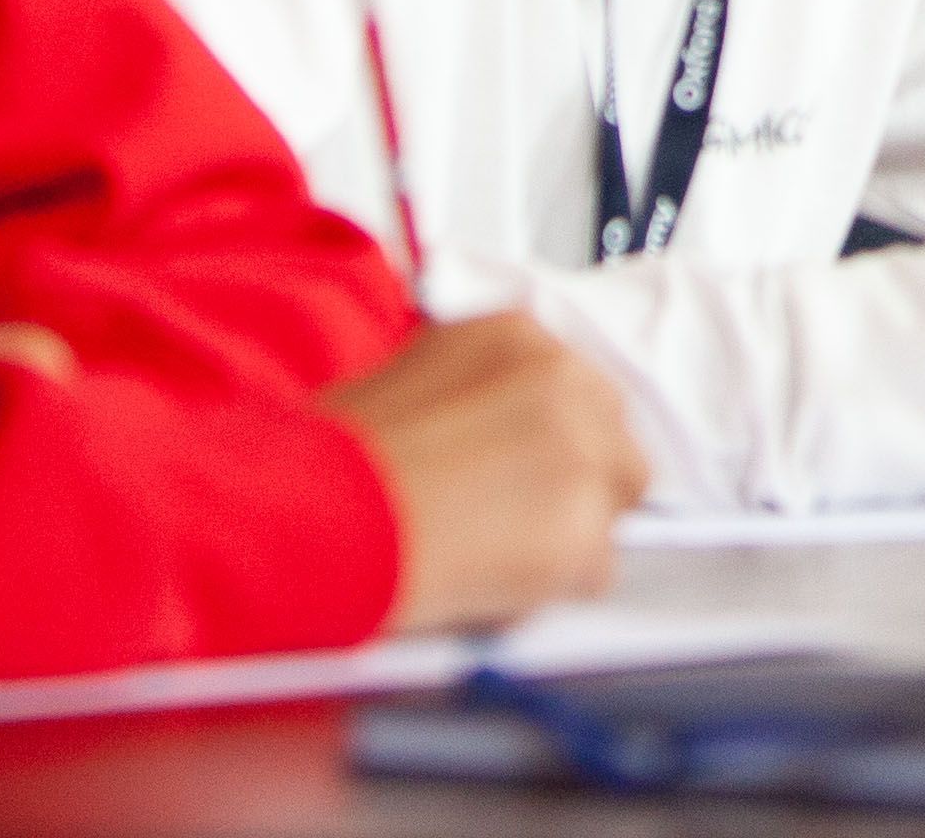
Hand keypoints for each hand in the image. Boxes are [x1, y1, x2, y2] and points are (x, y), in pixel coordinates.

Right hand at [325, 313, 649, 630]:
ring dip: (567, 535)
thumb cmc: (328, 461)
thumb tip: (496, 440)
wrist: (310, 517)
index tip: (523, 469)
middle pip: (615, 441)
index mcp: (516, 335)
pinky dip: (552, 589)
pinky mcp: (583, 527)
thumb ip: (470, 398)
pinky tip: (489, 584)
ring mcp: (581, 451)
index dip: (548, 440)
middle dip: (574, 485)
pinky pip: (597, 571)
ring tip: (491, 555)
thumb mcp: (403, 385)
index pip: (579, 387)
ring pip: (614, 505)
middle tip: (512, 523)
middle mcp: (562, 379)